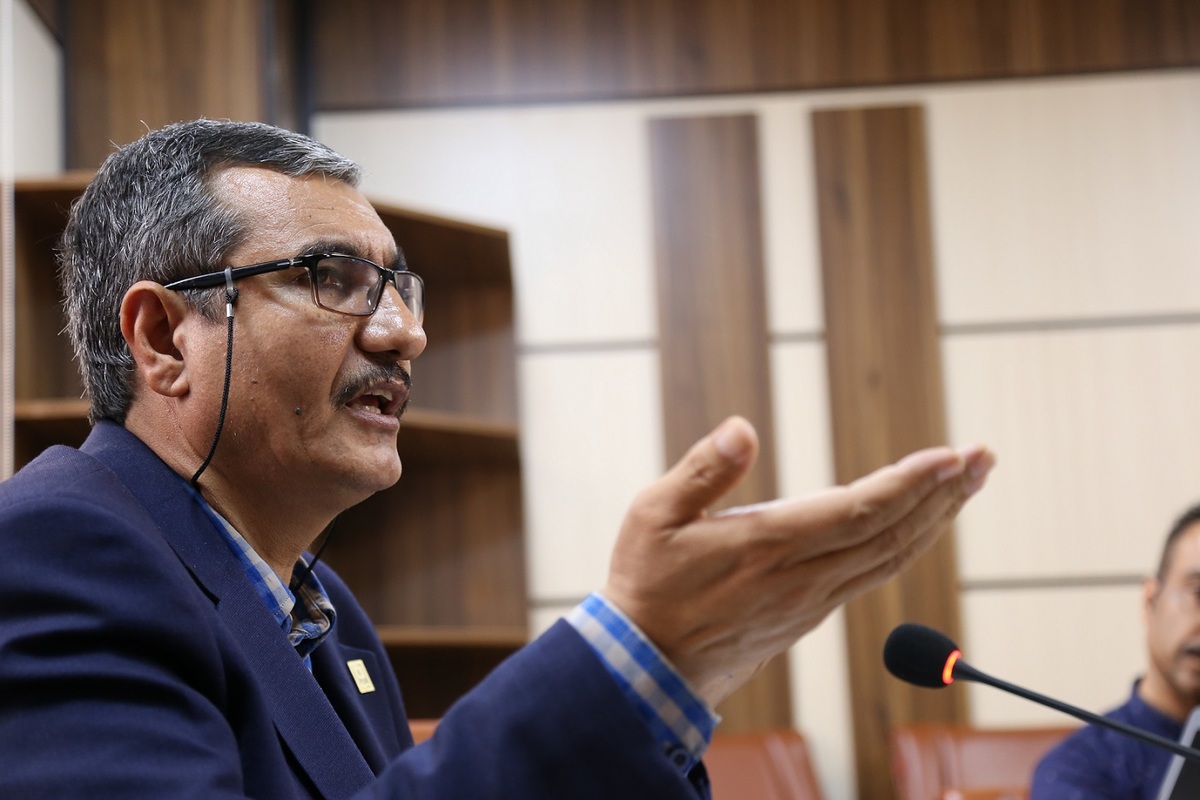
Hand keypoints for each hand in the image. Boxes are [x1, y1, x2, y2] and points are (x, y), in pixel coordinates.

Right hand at [601, 415, 993, 706]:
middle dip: (946, 492)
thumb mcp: (652, 516)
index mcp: (770, 546)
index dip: (913, 482)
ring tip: (967, 484)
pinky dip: (907, 543)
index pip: (861, 510)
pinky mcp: (808, 614)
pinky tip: (917, 525)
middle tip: (984, 456)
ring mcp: (811, 600)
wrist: (647, 669)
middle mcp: (803, 577)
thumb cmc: (646, 587)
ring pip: (891, 557)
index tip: (954, 455)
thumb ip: (702, 470)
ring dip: (936, 519)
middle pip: (894, 532)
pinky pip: (874, 575)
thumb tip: (744, 428)